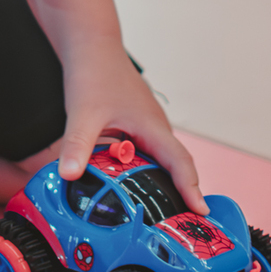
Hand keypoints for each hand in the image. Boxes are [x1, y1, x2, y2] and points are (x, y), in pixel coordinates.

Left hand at [57, 35, 206, 214]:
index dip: (191, 189)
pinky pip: (144, 153)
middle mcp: (155, 128)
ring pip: (158, 160)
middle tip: (179, 226)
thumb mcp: (83, 112)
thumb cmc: (94, 72)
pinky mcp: (134, 124)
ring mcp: (146, 126)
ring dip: (159, 183)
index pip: (180, 163)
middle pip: (174, 166)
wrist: (90, 45)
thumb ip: (77, 145)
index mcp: (153, 126)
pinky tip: (126, 184)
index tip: (202, 213)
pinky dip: (141, 170)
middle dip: (180, 195)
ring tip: (158, 214)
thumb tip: (68, 175)